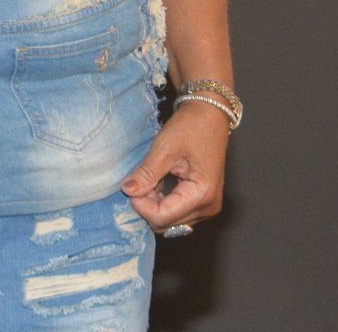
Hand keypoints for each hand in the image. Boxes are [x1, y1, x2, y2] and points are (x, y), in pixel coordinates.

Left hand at [123, 101, 229, 232]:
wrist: (210, 115)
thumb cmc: (191, 126)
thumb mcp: (165, 147)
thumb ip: (147, 173)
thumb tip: (128, 191)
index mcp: (202, 194)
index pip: (163, 217)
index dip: (141, 205)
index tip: (132, 185)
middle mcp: (208, 207)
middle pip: (166, 222)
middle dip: (148, 205)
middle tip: (141, 179)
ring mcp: (207, 207)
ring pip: (170, 220)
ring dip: (154, 203)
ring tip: (151, 178)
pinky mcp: (203, 202)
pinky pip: (177, 212)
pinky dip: (163, 201)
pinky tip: (158, 183)